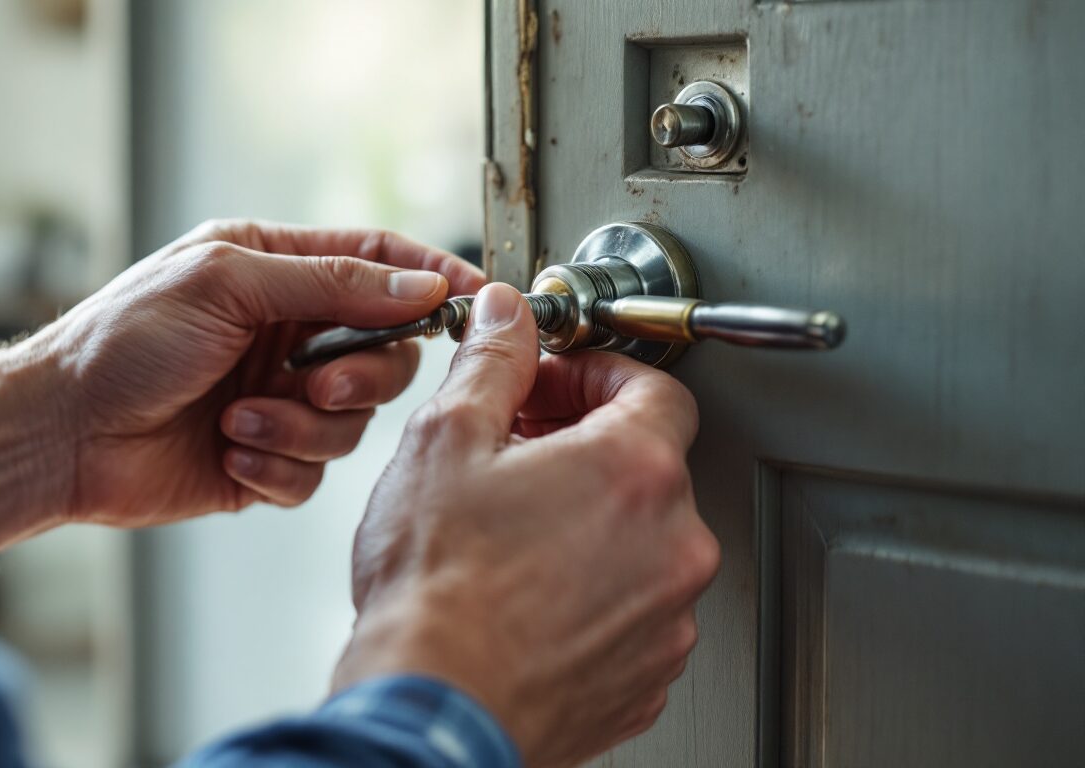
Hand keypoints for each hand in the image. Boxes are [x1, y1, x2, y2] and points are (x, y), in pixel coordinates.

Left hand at [0, 220, 484, 551]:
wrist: (60, 434)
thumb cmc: (123, 342)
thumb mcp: (226, 284)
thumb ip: (329, 282)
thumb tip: (418, 287)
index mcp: (277, 272)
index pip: (379, 265)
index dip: (431, 280)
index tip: (476, 303)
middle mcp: (287, 335)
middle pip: (385, 352)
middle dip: (362, 375)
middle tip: (317, 383)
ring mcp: (280, 399)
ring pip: (354, 422)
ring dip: (301, 427)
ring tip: (238, 422)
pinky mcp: (267, 459)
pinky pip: (315, 474)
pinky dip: (277, 466)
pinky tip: (228, 452)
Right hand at [332, 283, 720, 766]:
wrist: (434, 709)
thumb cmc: (435, 592)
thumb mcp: (445, 441)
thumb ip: (493, 363)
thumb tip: (508, 317)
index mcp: (635, 470)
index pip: (655, 387)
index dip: (599, 375)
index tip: (559, 386)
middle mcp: (674, 544)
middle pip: (649, 465)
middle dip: (585, 447)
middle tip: (518, 453)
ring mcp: (668, 617)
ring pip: (643, 542)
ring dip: (591, 523)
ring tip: (514, 533)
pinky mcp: (648, 674)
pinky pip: (634, 610)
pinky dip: (595, 592)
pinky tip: (528, 594)